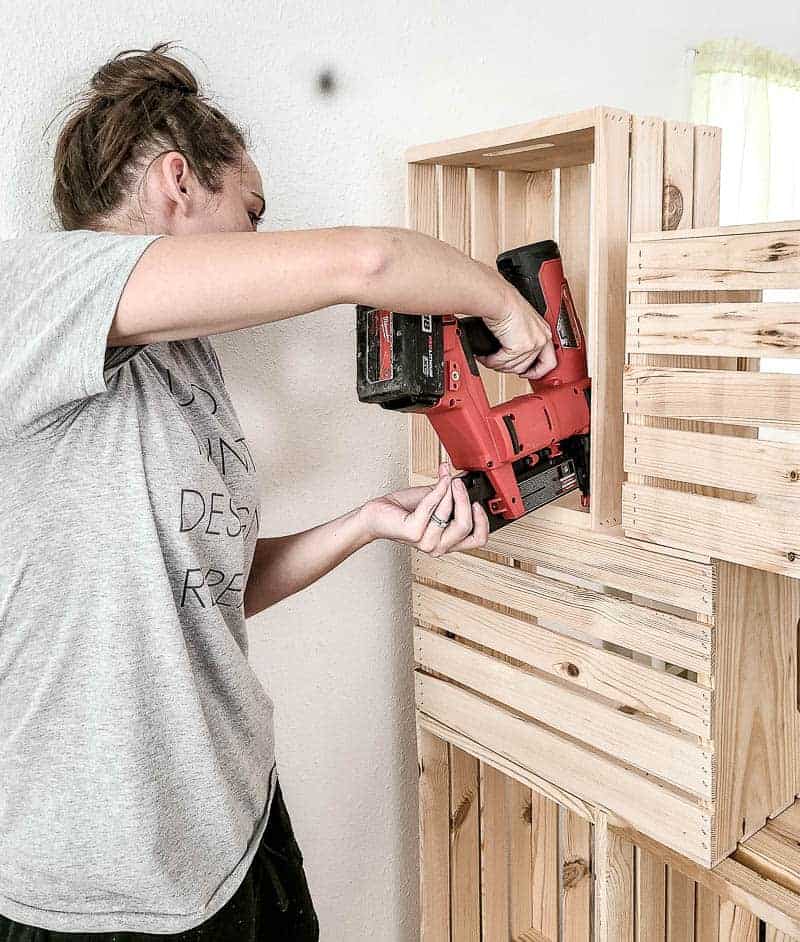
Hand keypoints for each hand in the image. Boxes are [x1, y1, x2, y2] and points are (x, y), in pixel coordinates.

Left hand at [360, 460, 489, 554]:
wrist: (377, 514)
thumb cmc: (402, 510)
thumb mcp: (434, 501)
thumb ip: (451, 495)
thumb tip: (464, 479)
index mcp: (448, 541)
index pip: (477, 540)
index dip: (483, 521)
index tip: (478, 503)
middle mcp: (438, 546)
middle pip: (466, 527)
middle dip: (464, 500)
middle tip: (459, 483)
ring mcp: (426, 542)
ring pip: (451, 516)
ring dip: (449, 492)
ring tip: (445, 479)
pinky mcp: (414, 532)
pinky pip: (434, 506)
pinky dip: (438, 490)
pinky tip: (439, 481)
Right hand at [475, 283, 556, 380]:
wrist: (500, 299)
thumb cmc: (506, 303)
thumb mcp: (520, 323)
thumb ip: (520, 339)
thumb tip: (510, 354)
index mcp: (544, 332)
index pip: (549, 362)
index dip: (536, 372)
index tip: (525, 373)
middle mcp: (541, 338)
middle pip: (526, 367)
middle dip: (509, 369)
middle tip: (499, 365)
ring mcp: (532, 344)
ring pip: (513, 367)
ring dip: (498, 365)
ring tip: (488, 359)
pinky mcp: (519, 347)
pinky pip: (502, 362)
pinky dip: (491, 361)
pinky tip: (485, 357)